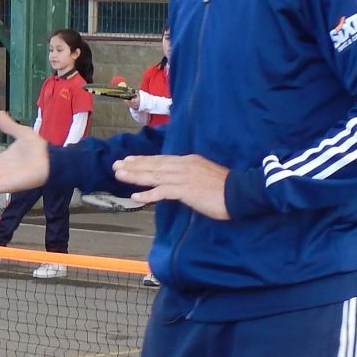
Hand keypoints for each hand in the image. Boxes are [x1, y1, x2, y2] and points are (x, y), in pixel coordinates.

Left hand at [113, 153, 230, 218]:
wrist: (240, 192)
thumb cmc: (225, 187)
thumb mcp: (204, 175)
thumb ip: (189, 176)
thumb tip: (177, 182)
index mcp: (188, 161)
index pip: (161, 160)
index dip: (143, 160)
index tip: (129, 160)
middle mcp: (183, 166)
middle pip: (154, 165)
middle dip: (134, 165)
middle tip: (116, 165)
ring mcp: (183, 177)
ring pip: (154, 175)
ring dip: (135, 176)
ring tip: (120, 175)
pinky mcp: (186, 190)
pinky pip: (163, 192)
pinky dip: (148, 194)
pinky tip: (136, 196)